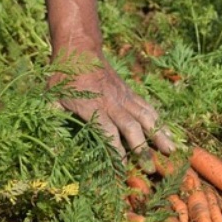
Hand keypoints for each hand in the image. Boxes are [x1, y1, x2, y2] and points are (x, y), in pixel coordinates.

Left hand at [54, 53, 175, 164]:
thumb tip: (51, 146)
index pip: (108, 134)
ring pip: (146, 116)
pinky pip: (147, 107)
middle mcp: (113, 103)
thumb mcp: (52, 98)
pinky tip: (167, 132)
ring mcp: (124, 97)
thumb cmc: (63, 77)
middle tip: (150, 169)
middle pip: (132, 128)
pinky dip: (158, 120)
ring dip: (159, 134)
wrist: (80, 49)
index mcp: (93, 108)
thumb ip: (54, 121)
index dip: (116, 154)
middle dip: (142, 149)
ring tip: (170, 151)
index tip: (120, 172)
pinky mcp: (130, 92)